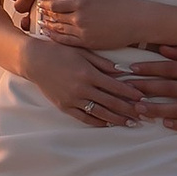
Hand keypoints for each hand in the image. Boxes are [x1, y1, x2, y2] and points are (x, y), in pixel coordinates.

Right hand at [11, 28, 150, 128]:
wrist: (34, 61)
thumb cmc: (59, 52)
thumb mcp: (82, 52)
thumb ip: (103, 63)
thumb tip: (123, 71)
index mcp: (88, 73)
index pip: (114, 86)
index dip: (130, 93)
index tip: (142, 98)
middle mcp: (81, 88)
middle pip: (110, 102)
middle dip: (128, 109)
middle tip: (142, 114)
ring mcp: (72, 99)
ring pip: (99, 113)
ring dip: (116, 119)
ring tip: (129, 123)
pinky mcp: (64, 106)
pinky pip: (84, 117)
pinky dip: (97, 122)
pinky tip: (108, 124)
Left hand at [28, 0, 148, 50]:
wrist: (136, 21)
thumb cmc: (120, 3)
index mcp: (80, 3)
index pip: (56, 5)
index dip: (47, 4)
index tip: (42, 3)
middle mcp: (79, 18)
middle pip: (56, 17)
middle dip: (46, 15)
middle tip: (38, 14)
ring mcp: (83, 32)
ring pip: (60, 30)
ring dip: (50, 27)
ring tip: (42, 25)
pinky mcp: (89, 43)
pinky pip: (68, 42)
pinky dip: (58, 38)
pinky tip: (53, 36)